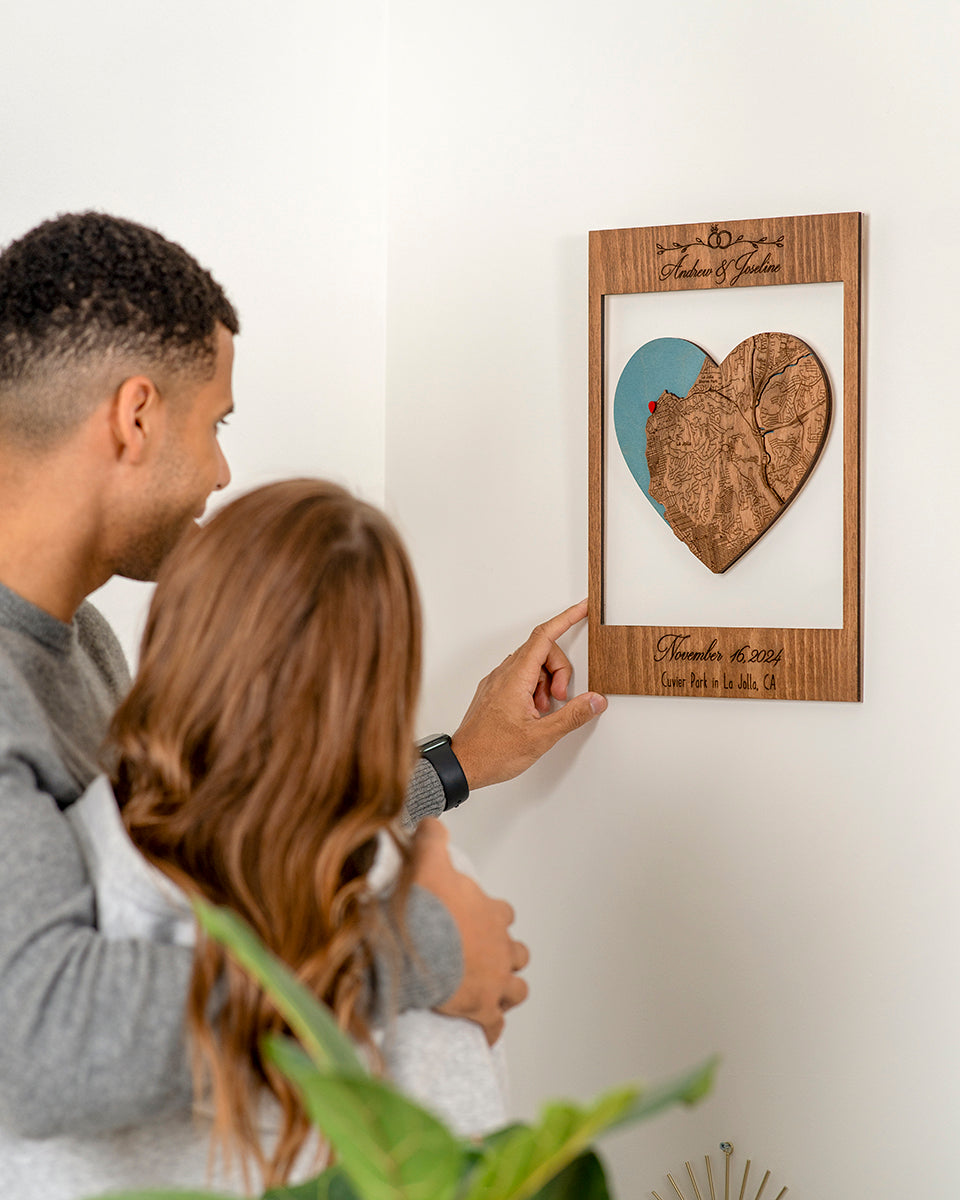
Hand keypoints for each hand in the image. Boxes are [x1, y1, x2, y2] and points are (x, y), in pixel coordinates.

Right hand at [412, 819, 527, 1044]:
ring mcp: (496, 981)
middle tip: (482, 961)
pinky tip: (478, 1031)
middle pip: (518, 954)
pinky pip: (495, 1026)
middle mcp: (502, 947)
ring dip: (504, 991)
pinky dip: (489, 1029)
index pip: (505, 914)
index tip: (476, 921)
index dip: (493, 918)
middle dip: (505, 957)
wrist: (418, 950)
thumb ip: (432, 839)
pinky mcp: (484, 1010)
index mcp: (493, 914)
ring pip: (517, 990)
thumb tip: (431, 818)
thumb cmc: (426, 908)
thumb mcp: (427, 861)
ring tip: (485, 993)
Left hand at [451, 599, 606, 789]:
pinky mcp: (493, 692)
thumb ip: (571, 715)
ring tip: (545, 711)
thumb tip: (594, 700)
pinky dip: (534, 689)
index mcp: (515, 678)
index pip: (544, 637)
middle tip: (562, 699)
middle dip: (560, 670)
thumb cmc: (492, 752)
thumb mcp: (541, 737)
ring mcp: (496, 682)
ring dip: (546, 683)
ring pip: (531, 666)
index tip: (582, 609)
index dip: (566, 619)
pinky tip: (534, 712)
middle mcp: (503, 674)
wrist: (462, 765)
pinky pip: (520, 678)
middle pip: (541, 652)